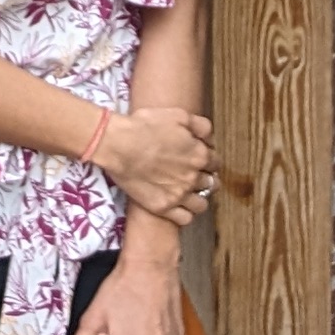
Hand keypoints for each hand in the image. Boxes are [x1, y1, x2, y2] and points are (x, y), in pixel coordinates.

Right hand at [91, 104, 214, 222]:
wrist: (119, 144)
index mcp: (199, 155)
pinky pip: (185, 218)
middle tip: (195, 176)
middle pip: (212, 184)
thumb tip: (210, 139)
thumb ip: (201, 126)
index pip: (216, 162)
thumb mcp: (178, 115)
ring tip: (188, 193)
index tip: (201, 160)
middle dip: (207, 179)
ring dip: (198, 198)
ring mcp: (178, 195)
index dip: (209, 160)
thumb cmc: (146, 126)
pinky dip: (185, 213)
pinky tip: (178, 205)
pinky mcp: (163, 207)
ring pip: (201, 204)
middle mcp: (193, 178)